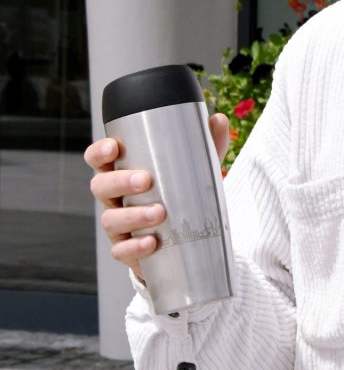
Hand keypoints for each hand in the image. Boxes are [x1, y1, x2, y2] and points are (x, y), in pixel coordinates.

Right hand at [84, 113, 229, 278]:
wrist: (186, 236)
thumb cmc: (182, 191)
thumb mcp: (197, 167)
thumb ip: (207, 143)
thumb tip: (218, 119)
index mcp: (124, 172)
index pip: (99, 159)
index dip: (99, 152)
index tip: (114, 146)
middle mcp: (114, 198)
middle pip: (100, 186)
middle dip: (120, 181)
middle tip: (146, 180)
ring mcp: (118, 225)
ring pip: (110, 219)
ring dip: (133, 215)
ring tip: (159, 212)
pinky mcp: (127, 250)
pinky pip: (121, 251)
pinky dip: (135, 247)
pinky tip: (152, 242)